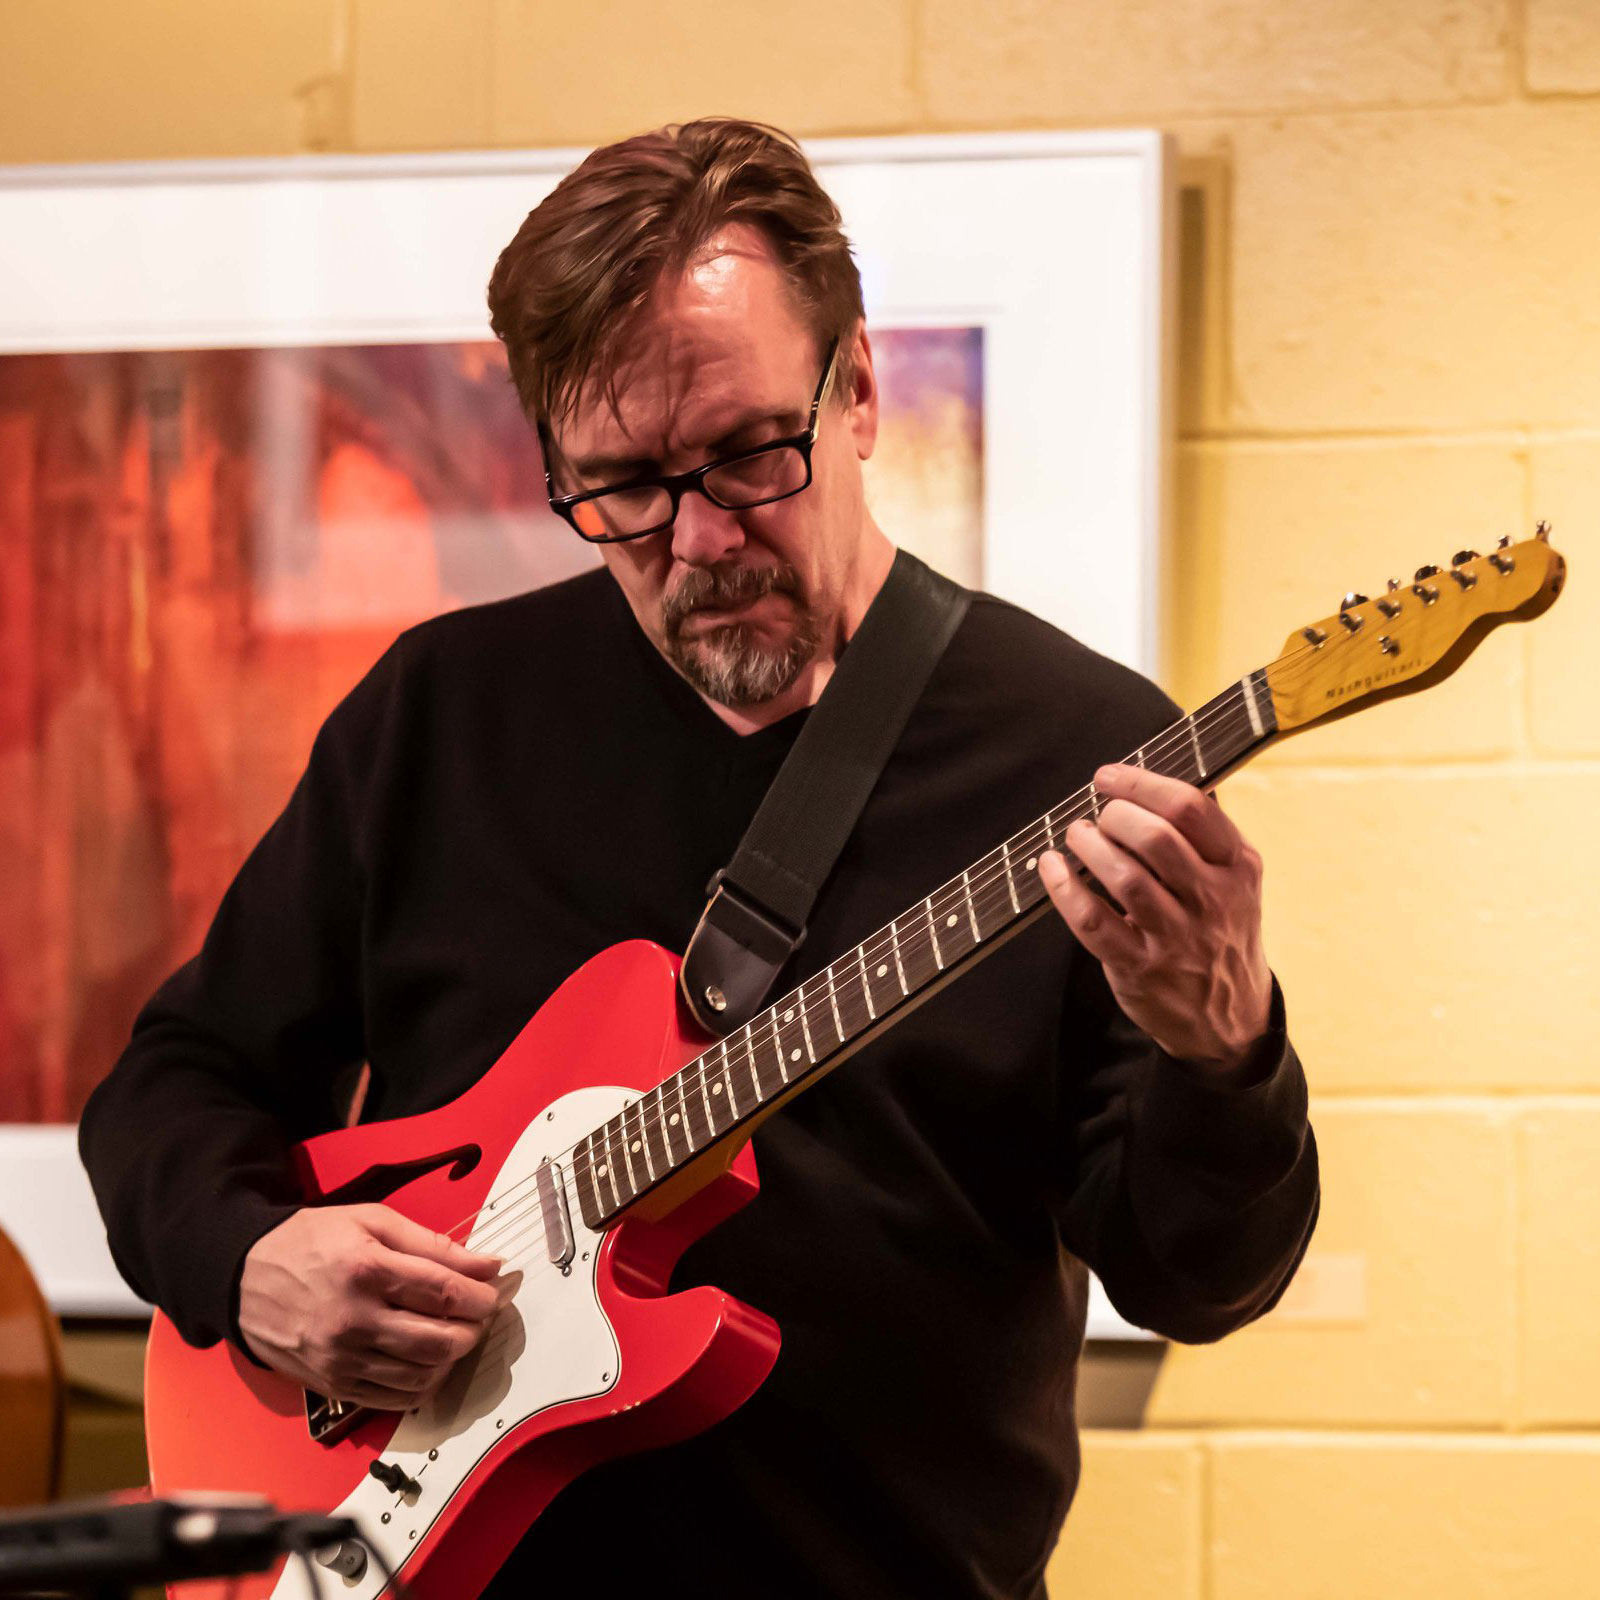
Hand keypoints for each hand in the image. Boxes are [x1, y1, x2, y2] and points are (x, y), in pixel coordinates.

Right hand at [237, 1204, 505, 1408]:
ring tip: (453, 1335)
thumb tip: (486, 1265)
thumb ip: (433, 1244)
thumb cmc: (311, 1241)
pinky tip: (427, 1362)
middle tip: (478, 1315)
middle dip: (473, 1330)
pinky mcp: (332, 1384)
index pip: (445, 1293)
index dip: (482, 1296)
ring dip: (451, 1358)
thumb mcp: (372, 1221)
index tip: (494, 1291)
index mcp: (366, 1269)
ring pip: (421, 1375)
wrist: (243, 1275)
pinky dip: (422, 1384)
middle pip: (439, 1340)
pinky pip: (394, 1399)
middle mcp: (354, 1319)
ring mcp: (341, 1358)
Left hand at [1037, 763, 1272, 1073]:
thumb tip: (1145, 783)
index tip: (1108, 777)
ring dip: (1088, 846)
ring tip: (1076, 835)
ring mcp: (1176, 936)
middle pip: (1156, 838)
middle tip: (1099, 816)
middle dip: (1114, 816)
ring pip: (1124, 877)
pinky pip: (1092, 921)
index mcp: (1237, 867)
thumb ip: (1203, 835)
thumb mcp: (1234, 881)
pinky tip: (1051, 868)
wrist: (1229, 1019)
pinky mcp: (1139, 966)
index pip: (1190, 808)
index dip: (1140, 783)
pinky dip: (1063, 888)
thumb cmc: (1220, 931)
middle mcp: (1211, 899)